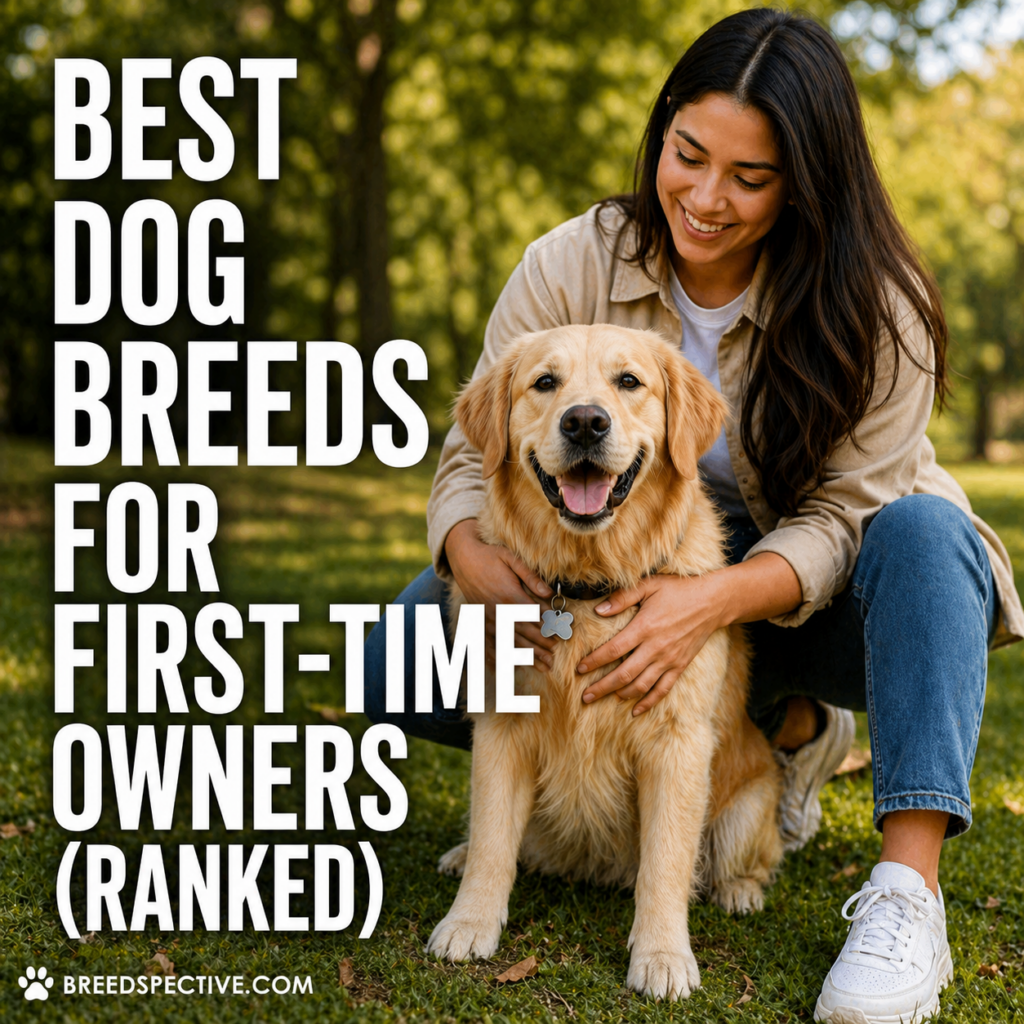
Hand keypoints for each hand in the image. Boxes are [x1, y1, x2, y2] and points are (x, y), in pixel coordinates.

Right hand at [444, 519, 556, 669]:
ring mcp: (488, 617)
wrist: (463, 558)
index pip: (534, 615)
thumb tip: (549, 593)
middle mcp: (498, 610)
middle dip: (541, 645)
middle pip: (524, 632)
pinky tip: (507, 667)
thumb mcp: (511, 559)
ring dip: (527, 655)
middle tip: (555, 656)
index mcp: (509, 594)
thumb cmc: (490, 556)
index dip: (549, 626)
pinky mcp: (479, 620)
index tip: (562, 636)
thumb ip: (530, 576)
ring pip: (510, 640)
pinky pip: (488, 642)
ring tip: (542, 666)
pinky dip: (498, 656)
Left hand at [577, 574, 727, 714]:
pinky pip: (662, 690)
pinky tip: (635, 711)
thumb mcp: (649, 585)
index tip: (579, 669)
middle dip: (602, 687)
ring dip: (620, 695)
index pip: (613, 649)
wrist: (712, 601)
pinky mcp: (680, 666)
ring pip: (641, 685)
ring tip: (604, 699)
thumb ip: (623, 597)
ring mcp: (669, 660)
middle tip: (584, 696)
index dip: (594, 661)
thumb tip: (598, 610)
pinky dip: (648, 702)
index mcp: (645, 627)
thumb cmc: (678, 589)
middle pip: (623, 674)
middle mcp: (656, 648)